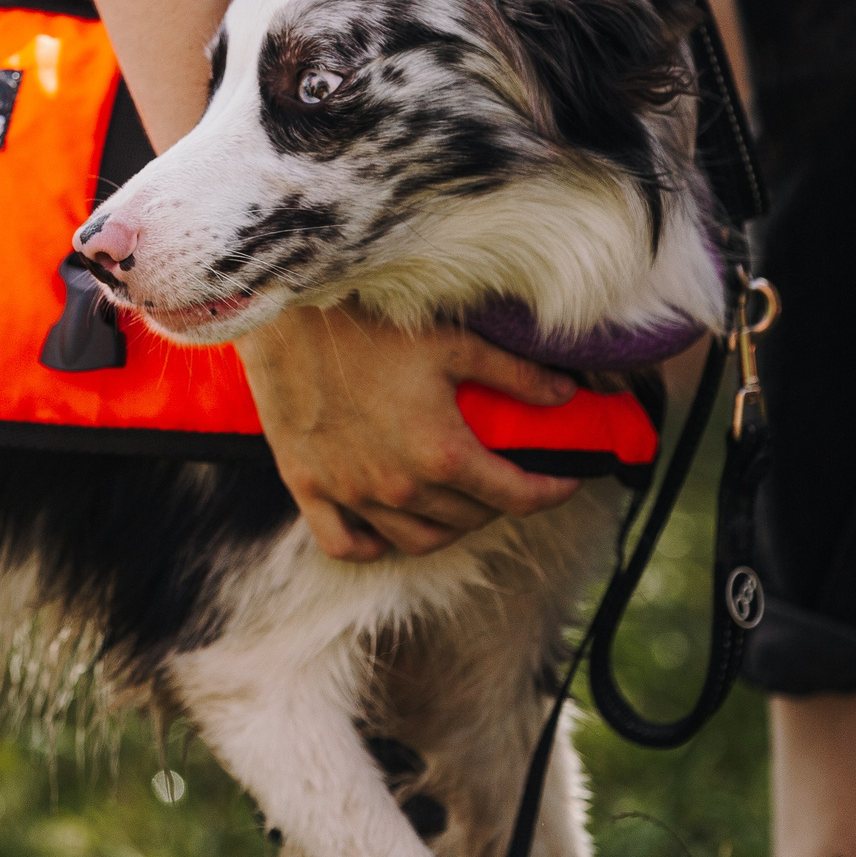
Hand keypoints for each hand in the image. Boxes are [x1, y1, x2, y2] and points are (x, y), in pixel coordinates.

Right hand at [236, 304, 582, 560]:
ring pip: (416, 540)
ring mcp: (350, 493)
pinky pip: (345, 543)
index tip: (566, 481)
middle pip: (469, 520)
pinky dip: (373, 545)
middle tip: (511, 477)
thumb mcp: (456, 342)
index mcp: (442, 454)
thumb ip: (516, 375)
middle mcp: (399, 487)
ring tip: (460, 502)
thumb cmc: (374, 321)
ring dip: (449, 527)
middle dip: (502, 503)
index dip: (551, 492)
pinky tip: (388, 529)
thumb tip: (565, 395)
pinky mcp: (308, 486)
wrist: (288, 311)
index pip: (516, 497)